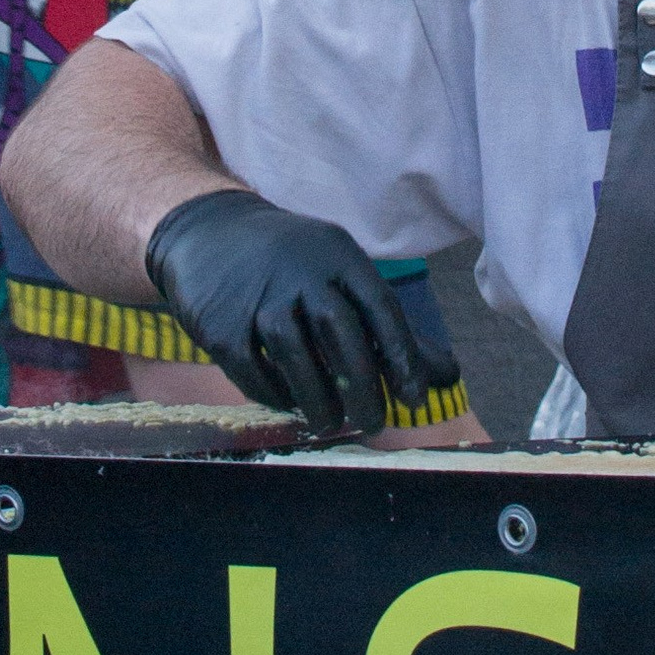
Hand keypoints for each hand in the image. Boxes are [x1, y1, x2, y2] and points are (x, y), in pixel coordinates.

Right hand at [144, 190, 459, 442]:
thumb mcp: (341, 274)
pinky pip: (254, 372)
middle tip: (374, 424)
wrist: (206, 230)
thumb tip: (447, 376)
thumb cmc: (291, 262)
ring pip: (297, 358)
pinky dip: (276, 396)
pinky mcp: (220, 324)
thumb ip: (390, 327)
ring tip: (331, 423)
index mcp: (338, 255)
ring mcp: (257, 297)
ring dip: (319, 401)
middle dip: (364, 388)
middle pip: (341, 335)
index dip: (403, 357)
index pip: (380, 307)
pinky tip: (290, 405)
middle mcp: (300, 271)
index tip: (415, 400)